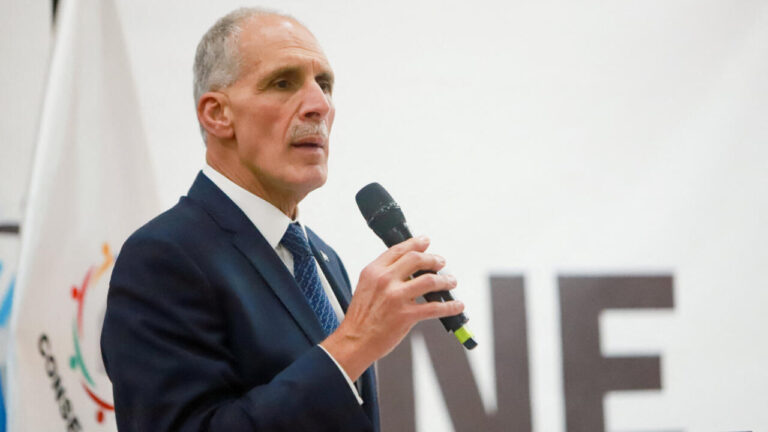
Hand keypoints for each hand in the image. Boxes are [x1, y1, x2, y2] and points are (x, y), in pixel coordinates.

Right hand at [320, 235, 462, 380]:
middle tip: (441, 262)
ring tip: (451, 281)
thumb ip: (384, 274)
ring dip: (445, 280)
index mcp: (374, 271)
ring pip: (430, 280)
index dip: (416, 243)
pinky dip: (450, 306)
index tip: (426, 241)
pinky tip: (456, 305)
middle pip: (417, 260)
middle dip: (434, 259)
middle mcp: (385, 280)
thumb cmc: (360, 317)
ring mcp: (396, 297)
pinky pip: (435, 307)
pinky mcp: (406, 315)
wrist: (354, 341)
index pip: (399, 250)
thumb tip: (407, 267)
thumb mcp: (366, 286)